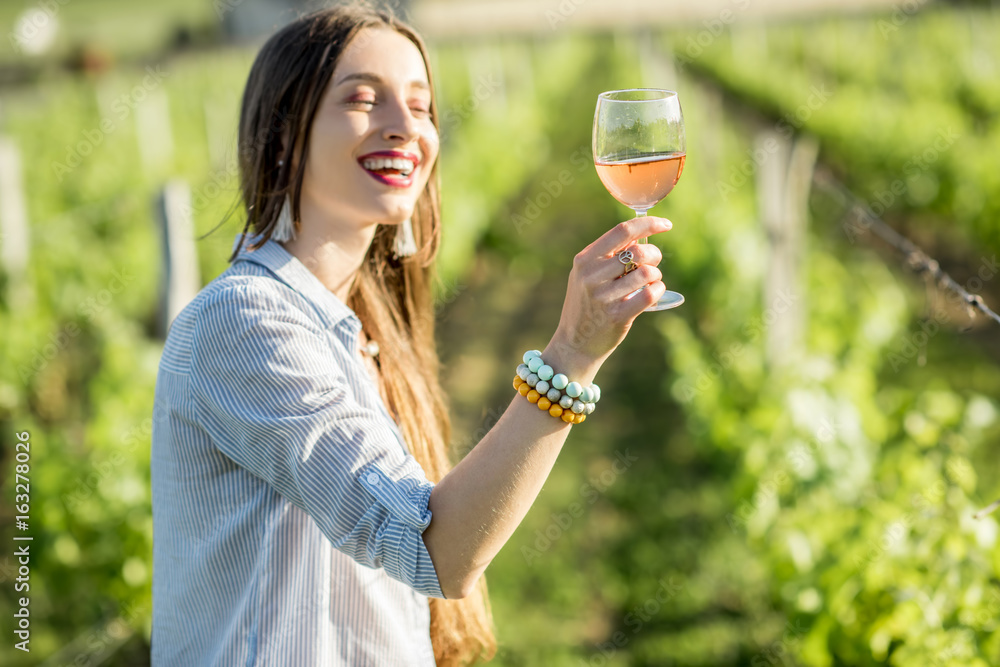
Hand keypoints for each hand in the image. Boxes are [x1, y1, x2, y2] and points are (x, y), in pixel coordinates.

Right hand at [542, 216, 671, 383]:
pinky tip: (654, 292)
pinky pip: (649, 294)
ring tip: (650, 281)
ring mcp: (603, 296)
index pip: (621, 231)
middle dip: (655, 254)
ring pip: (647, 272)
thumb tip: (640, 236)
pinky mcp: (616, 316)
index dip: (648, 224)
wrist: (574, 344)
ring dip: (656, 275)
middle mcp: (591, 276)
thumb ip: (607, 256)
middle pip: (638, 251)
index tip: (665, 225)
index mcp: (585, 260)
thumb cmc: (587, 305)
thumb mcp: (586, 276)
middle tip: (654, 262)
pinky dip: (658, 290)